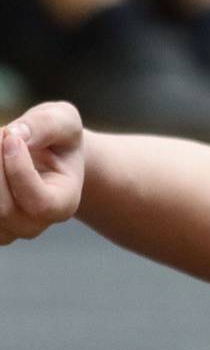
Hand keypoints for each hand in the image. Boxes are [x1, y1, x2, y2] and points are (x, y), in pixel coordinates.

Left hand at [0, 101, 84, 245]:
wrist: (45, 156)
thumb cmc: (57, 140)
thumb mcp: (64, 120)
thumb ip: (46, 125)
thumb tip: (16, 133)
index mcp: (64, 203)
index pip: (40, 203)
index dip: (20, 171)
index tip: (11, 137)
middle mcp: (34, 224)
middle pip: (4, 209)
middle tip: (0, 132)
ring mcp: (5, 229)